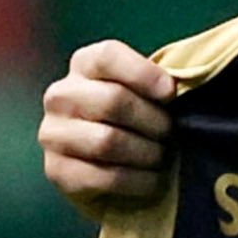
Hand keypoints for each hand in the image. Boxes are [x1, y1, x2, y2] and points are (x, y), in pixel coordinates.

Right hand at [39, 40, 176, 214]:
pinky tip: (153, 180)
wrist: (109, 165)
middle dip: (153, 121)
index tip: (170, 93)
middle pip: (112, 100)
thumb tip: (185, 86)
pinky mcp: (57, 170)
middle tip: (171, 134)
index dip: (143, 73)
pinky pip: (104, 177)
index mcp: (85, 64)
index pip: (107, 56)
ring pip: (107, 141)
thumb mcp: (146, 93)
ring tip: (163, 157)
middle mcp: (61, 95)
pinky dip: (138, 181)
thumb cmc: (137, 119)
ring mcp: (53, 133)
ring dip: (147, 153)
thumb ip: (160, 84)